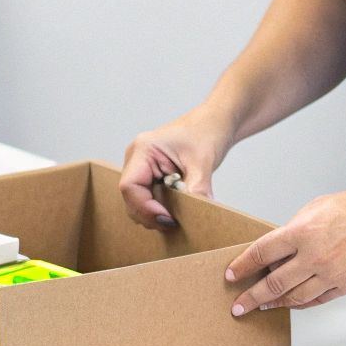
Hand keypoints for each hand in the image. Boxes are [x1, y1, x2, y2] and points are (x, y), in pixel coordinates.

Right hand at [120, 111, 234, 229]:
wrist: (215, 122)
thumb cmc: (206, 131)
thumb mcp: (203, 162)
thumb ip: (197, 189)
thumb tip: (196, 215)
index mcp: (144, 149)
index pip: (130, 186)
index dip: (145, 207)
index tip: (167, 219)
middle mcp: (137, 158)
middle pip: (130, 197)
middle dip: (150, 213)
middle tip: (174, 223)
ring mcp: (142, 166)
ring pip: (137, 200)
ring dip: (154, 211)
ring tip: (177, 217)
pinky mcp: (150, 174)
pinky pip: (147, 196)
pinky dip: (159, 207)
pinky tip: (176, 210)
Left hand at [225, 182, 345, 313]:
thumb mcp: (322, 206)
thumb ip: (298, 226)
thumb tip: (282, 244)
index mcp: (304, 232)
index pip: (262, 252)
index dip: (243, 265)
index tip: (232, 274)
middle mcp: (315, 257)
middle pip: (273, 282)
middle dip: (251, 296)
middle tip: (238, 305)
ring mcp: (331, 275)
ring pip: (294, 297)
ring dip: (275, 303)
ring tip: (262, 306)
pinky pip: (317, 300)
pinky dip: (301, 303)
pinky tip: (291, 303)